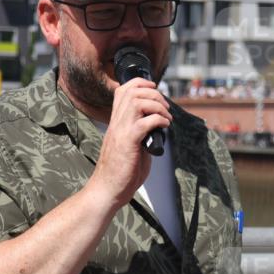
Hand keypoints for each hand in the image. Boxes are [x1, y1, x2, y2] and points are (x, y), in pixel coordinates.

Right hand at [88, 77, 170, 207]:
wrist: (107, 190)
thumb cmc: (120, 172)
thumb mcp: (131, 146)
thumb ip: (140, 134)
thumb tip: (157, 129)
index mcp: (116, 122)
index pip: (123, 91)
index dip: (140, 83)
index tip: (154, 89)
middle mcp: (116, 123)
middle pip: (132, 91)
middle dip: (153, 93)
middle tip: (165, 106)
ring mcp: (121, 132)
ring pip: (137, 102)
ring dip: (157, 105)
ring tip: (166, 117)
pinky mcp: (128, 143)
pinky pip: (145, 123)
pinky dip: (159, 120)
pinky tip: (165, 126)